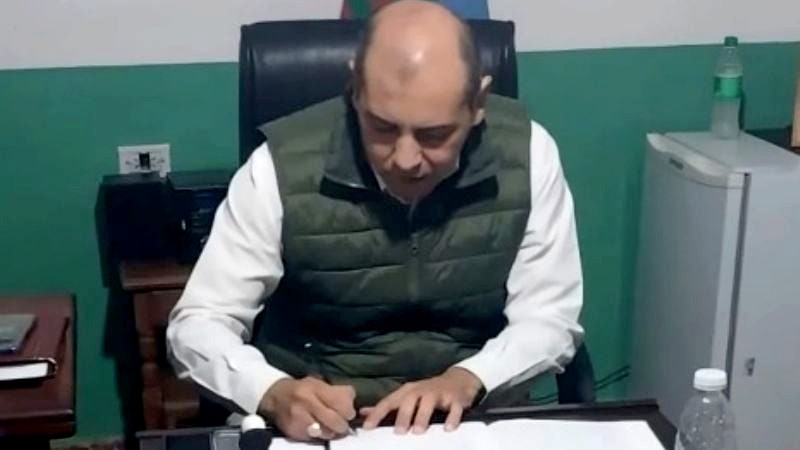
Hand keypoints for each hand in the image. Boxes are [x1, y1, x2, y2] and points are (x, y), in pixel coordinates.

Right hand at [259, 376, 355, 440]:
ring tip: (331, 428)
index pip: (340, 402)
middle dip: (342, 426)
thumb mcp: (318, 383)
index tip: (349, 414)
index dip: (349, 411)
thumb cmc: (302, 390)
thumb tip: (353, 400)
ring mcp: (298, 418)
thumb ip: (336, 391)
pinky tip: (318, 430)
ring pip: (325, 432)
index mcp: (315, 387)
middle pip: (335, 420)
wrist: (275, 397)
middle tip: (342, 425)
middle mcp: (306, 401)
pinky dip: (319, 437)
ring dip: (332, 432)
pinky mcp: (293, 431)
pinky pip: (313, 439)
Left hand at [361, 367, 482, 434]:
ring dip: (423, 416)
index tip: (368, 427)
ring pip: (430, 402)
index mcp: (408, 391)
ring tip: (418, 431)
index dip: (377, 413)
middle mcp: (422, 390)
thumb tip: (362, 412)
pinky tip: (448, 428)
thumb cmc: (427, 392)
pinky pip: (454, 408)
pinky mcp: (456, 399)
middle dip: (403, 415)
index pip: (389, 401)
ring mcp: (439, 393)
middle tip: (398, 432)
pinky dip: (452, 418)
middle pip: (410, 400)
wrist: (458, 380)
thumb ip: (386, 406)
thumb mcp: (407, 396)